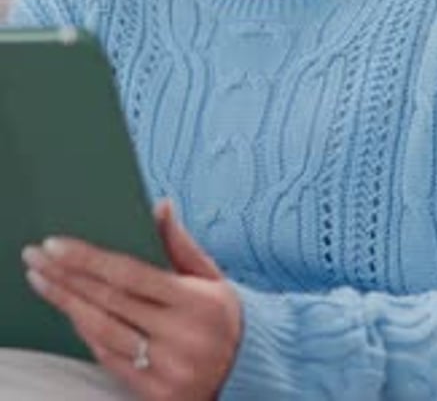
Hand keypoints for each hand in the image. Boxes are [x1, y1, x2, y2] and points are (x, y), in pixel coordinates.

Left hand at [22, 201, 241, 400]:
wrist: (249, 373)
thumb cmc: (224, 316)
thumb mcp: (211, 275)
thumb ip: (180, 242)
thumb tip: (160, 204)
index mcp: (196, 301)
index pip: (130, 275)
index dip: (89, 259)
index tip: (56, 244)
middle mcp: (181, 337)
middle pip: (109, 301)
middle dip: (66, 277)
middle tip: (36, 257)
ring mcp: (167, 369)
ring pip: (103, 332)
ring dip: (67, 305)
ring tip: (41, 281)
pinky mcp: (157, 394)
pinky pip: (109, 359)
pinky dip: (86, 334)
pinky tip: (70, 312)